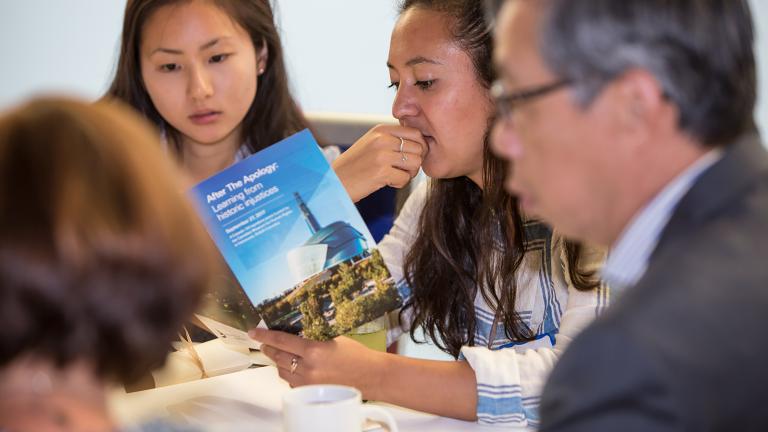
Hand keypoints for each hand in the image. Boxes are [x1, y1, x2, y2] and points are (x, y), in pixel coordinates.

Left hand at [249, 328, 387, 399]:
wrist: (371, 376)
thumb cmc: (357, 355)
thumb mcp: (333, 338)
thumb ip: (312, 337)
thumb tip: (293, 333)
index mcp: (314, 350)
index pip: (281, 341)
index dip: (265, 336)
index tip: (254, 332)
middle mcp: (309, 368)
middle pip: (278, 357)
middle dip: (269, 348)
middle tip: (264, 342)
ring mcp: (308, 382)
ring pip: (282, 370)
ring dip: (278, 361)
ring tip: (279, 353)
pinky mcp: (310, 391)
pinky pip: (291, 381)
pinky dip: (289, 373)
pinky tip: (294, 366)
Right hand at [332, 125, 426, 201]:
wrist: (334, 181)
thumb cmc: (355, 166)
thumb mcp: (371, 144)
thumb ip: (391, 139)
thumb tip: (421, 142)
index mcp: (381, 130)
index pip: (415, 133)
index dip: (419, 147)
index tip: (411, 157)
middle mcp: (382, 139)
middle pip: (419, 148)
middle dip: (415, 162)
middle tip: (402, 170)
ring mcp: (382, 155)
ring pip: (415, 163)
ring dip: (409, 173)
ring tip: (395, 176)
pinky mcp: (381, 172)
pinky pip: (405, 178)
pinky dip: (399, 184)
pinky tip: (386, 183)